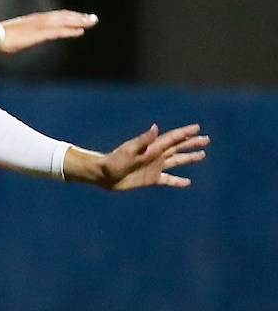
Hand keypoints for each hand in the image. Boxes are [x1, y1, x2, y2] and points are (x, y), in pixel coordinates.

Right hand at [0, 11, 97, 53]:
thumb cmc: (0, 37)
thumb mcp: (17, 34)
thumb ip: (26, 34)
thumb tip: (27, 38)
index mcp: (35, 20)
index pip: (57, 16)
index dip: (70, 16)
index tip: (80, 18)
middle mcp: (40, 19)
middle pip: (64, 16)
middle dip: (79, 17)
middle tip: (93, 18)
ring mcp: (40, 26)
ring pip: (64, 21)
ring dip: (79, 21)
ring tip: (92, 22)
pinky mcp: (39, 33)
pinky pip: (59, 31)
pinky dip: (70, 30)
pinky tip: (80, 32)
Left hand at [67, 124, 208, 189]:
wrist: (104, 175)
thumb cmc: (114, 161)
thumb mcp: (129, 150)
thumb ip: (143, 140)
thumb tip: (156, 128)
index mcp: (152, 147)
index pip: (172, 138)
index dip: (185, 133)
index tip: (197, 127)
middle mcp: (156, 156)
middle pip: (178, 148)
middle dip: (191, 143)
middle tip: (206, 139)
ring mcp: (154, 167)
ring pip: (176, 161)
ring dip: (189, 158)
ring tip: (202, 154)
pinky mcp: (151, 179)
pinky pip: (168, 180)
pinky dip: (178, 181)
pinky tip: (187, 182)